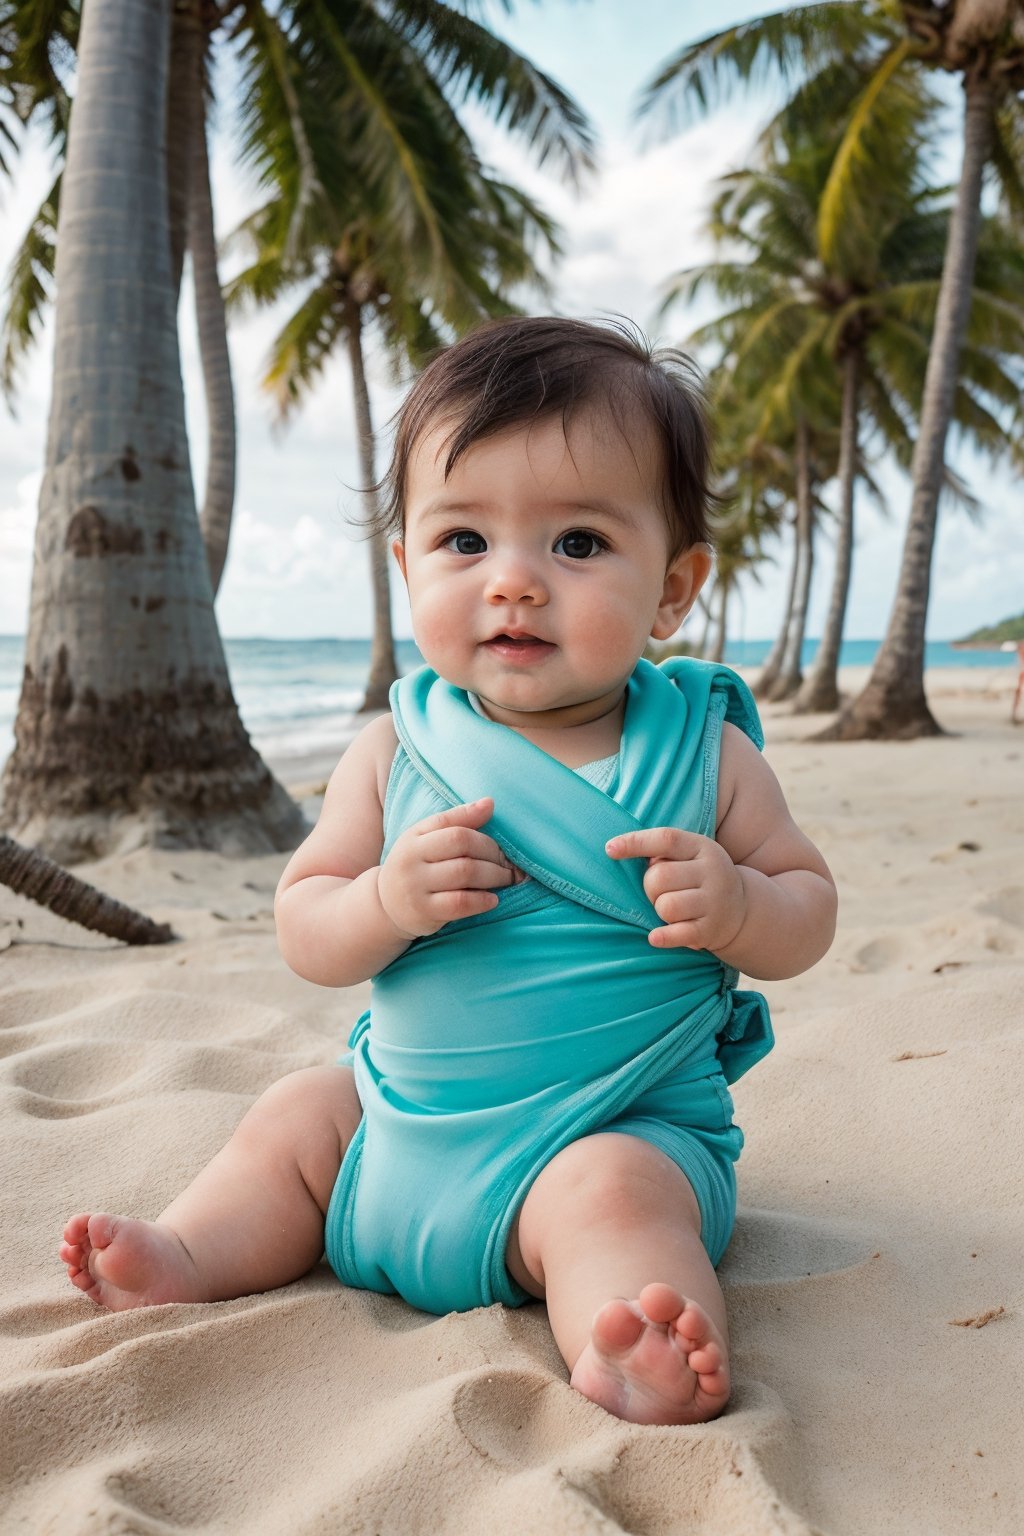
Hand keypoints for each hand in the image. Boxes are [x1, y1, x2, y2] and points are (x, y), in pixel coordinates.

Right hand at [377, 797, 522, 938]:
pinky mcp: (424, 912)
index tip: (503, 846)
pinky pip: (459, 903)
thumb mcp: (426, 838)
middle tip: (510, 865)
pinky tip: (493, 900)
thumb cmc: (416, 865)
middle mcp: (412, 860)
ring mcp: (416, 887)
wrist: (387, 905)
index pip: (455, 828)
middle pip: (463, 849)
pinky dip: (482, 901)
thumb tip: (490, 803)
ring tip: (507, 879)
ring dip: (494, 876)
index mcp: (414, 837)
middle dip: (494, 856)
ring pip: (464, 874)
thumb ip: (457, 819)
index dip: (485, 837)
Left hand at [606, 826, 746, 952]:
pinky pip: (678, 933)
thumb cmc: (700, 878)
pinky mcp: (710, 930)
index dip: (635, 842)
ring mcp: (714, 902)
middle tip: (659, 892)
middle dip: (649, 888)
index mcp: (702, 848)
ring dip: (659, 910)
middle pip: (659, 878)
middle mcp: (712, 872)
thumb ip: (663, 853)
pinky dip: (663, 937)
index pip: (666, 839)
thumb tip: (626, 854)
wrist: (742, 910)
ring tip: (669, 910)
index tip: (609, 850)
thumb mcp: (691, 856)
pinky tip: (655, 936)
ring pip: (665, 906)